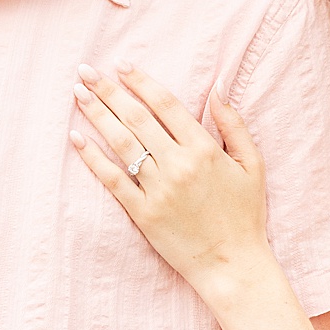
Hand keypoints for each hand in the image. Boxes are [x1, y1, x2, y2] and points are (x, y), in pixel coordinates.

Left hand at [70, 62, 271, 297]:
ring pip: (122, 143)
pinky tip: (77, 138)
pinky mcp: (143, 213)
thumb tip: (218, 87)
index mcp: (205, 149)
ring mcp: (159, 189)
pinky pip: (114, 179)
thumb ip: (234, 124)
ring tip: (78, 94)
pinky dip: (93, 158)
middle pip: (137, 118)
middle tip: (87, 70)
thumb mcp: (252, 165)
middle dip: (109, 91)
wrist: (233, 265)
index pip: (166, 104)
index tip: (121, 65)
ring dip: (97, 115)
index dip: (141, 82)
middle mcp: (179, 165)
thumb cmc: (246, 215)